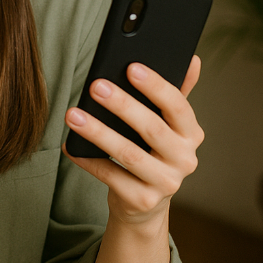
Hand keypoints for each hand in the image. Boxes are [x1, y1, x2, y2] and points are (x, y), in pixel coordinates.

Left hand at [63, 56, 203, 224]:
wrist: (144, 203)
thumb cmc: (152, 151)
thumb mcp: (167, 124)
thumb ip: (176, 93)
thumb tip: (192, 58)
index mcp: (191, 134)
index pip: (178, 106)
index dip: (156, 86)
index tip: (131, 67)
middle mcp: (185, 159)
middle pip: (152, 129)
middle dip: (123, 105)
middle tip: (96, 86)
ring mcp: (166, 183)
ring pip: (130, 154)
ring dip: (99, 133)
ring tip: (73, 115)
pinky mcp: (143, 201)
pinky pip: (111, 177)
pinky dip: (89, 160)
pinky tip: (70, 146)